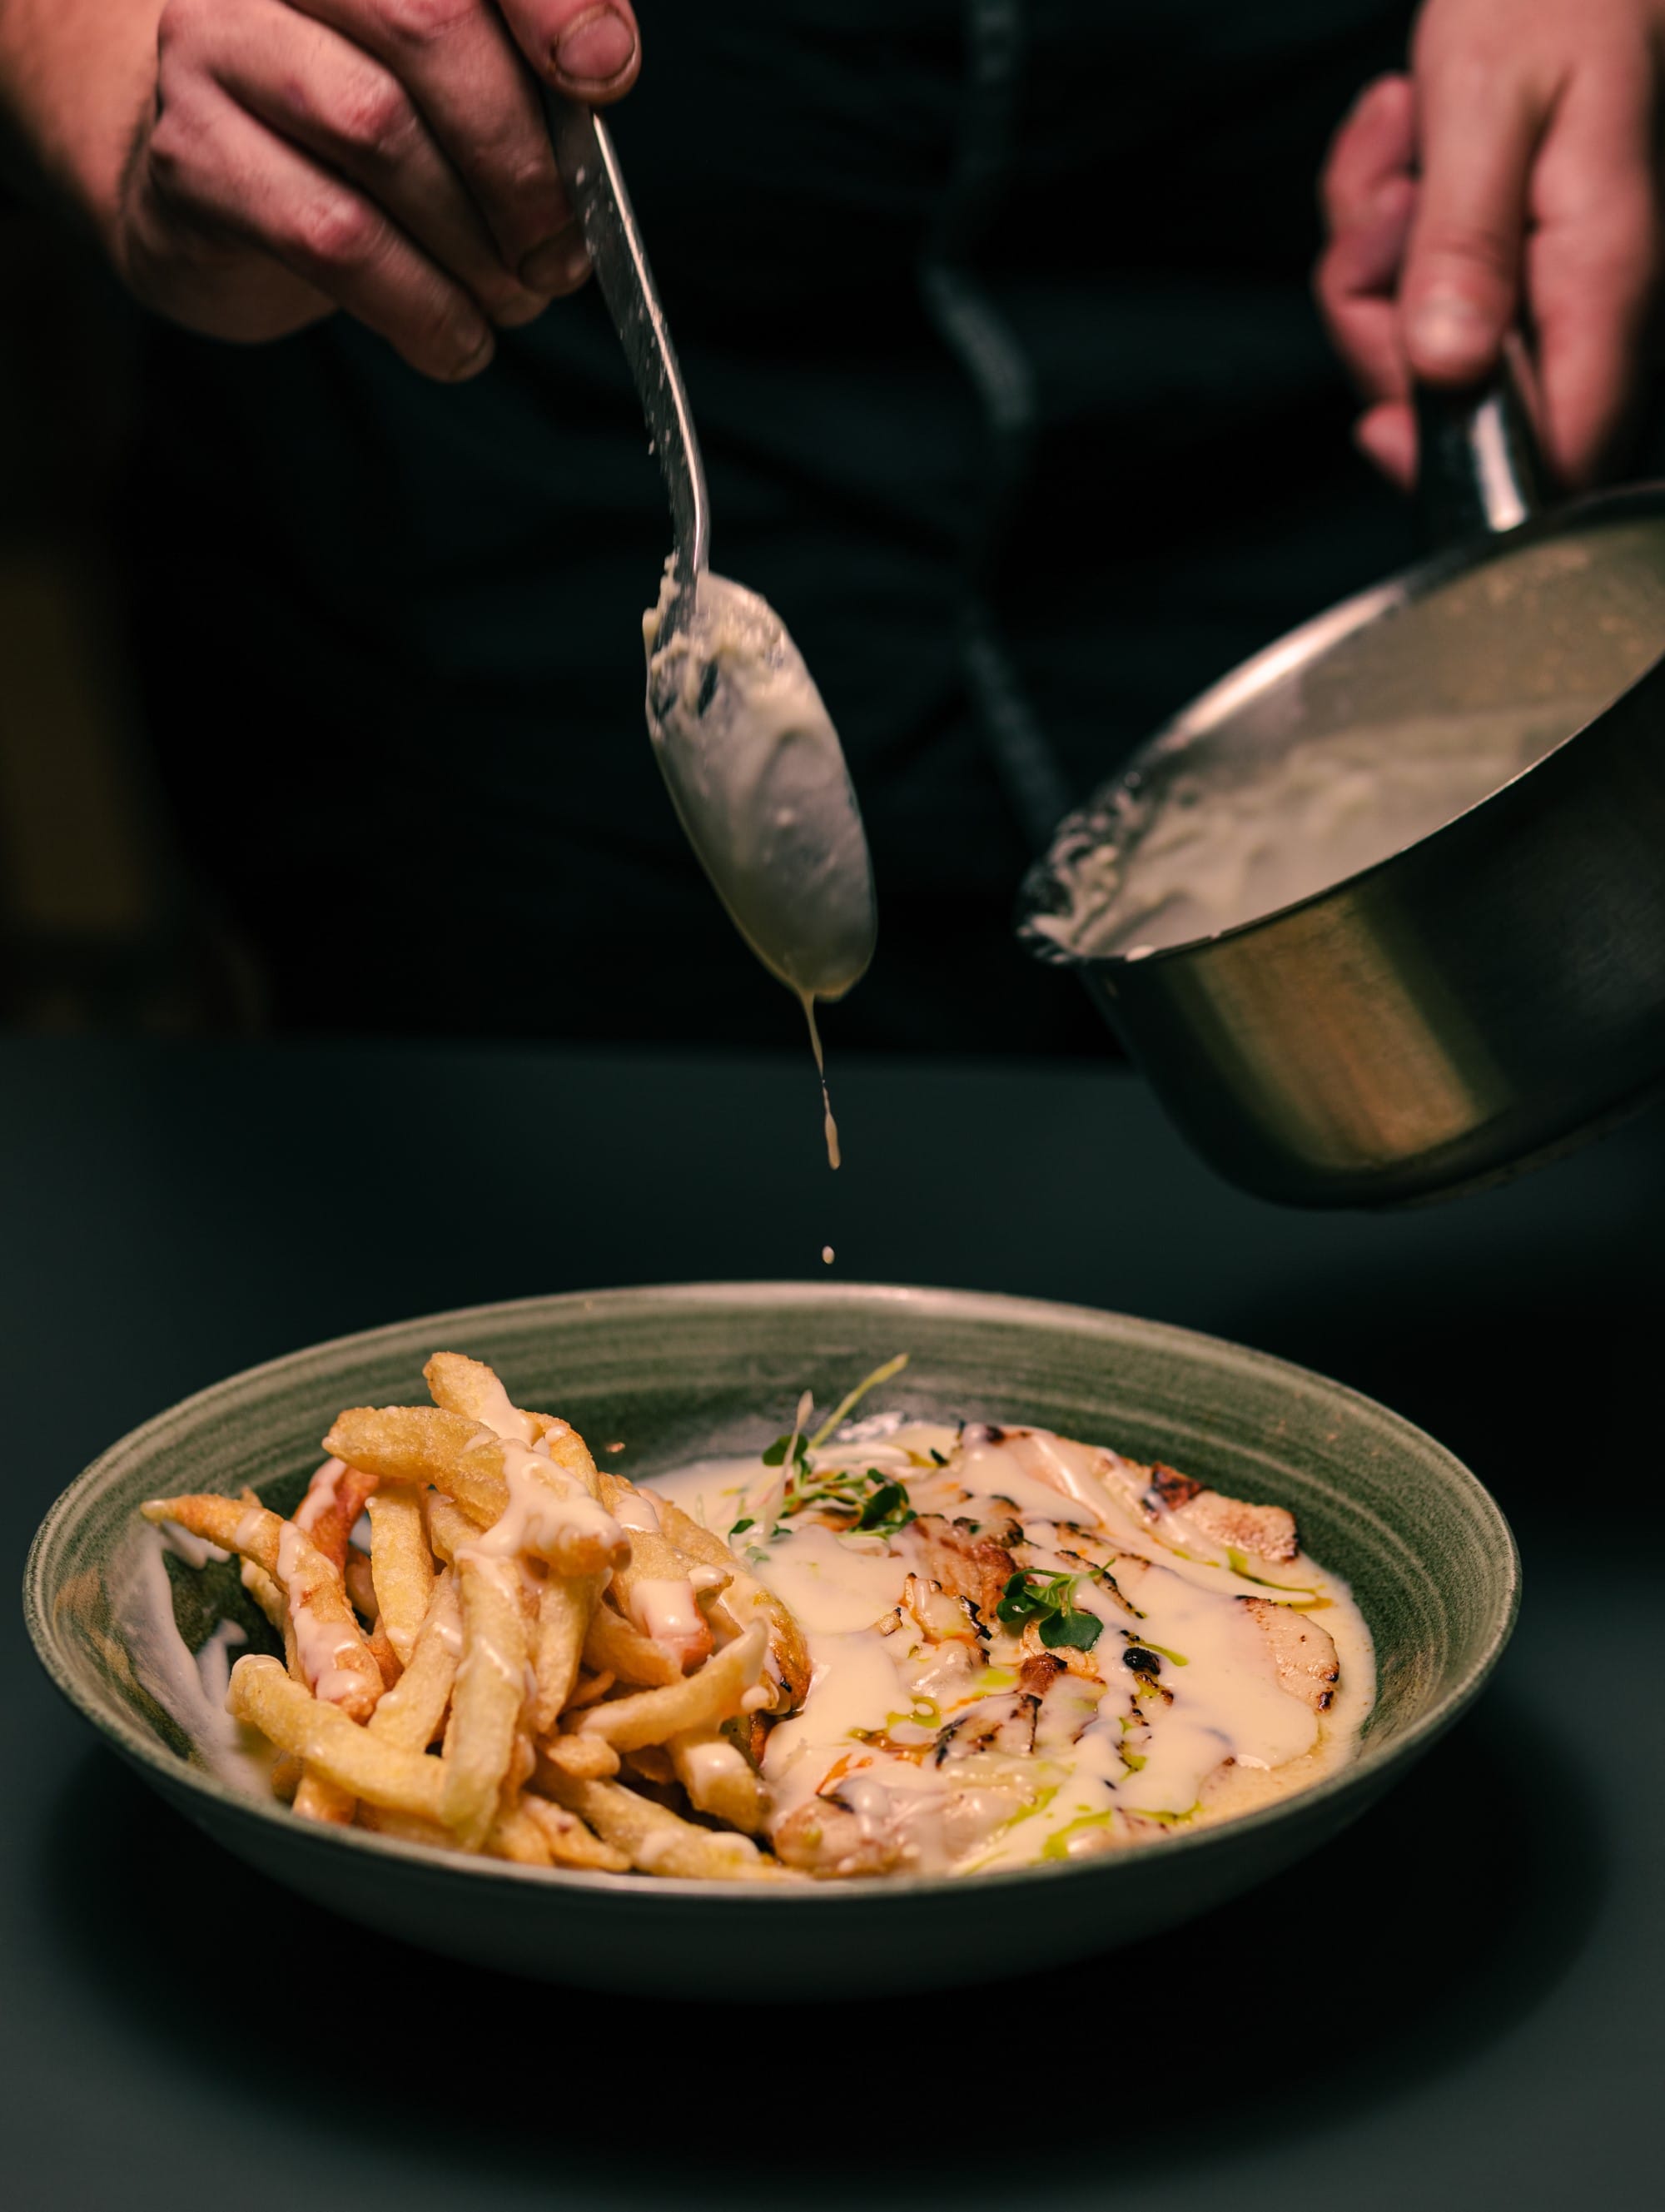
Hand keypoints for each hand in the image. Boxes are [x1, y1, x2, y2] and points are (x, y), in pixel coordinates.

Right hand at [112, 0, 640, 379]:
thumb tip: (599, 80)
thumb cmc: (346, 132)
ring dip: (475, 247)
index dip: (550, 3)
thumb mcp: (442, 86)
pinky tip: (456, 341)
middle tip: (560, 252)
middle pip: (429, 22)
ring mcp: (217, 45)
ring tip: (513, 302)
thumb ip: (518, 71)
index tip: (604, 78)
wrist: (203, 185)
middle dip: (522, 158)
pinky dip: (420, 307)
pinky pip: (332, 236)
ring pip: (379, 131)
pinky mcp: (192, 153)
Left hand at [1316, 0, 1661, 490]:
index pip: (1559, 451)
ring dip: (1377, 247)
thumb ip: (1467, 241)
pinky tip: (1409, 138)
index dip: (1460, 460)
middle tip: (1392, 192)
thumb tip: (1447, 369)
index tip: (1380, 417)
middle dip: (1383, 314)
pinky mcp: (1526, 267)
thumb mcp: (1487, 99)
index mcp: (1609, 274)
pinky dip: (1390, 224)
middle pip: (1462, 401)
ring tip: (1404, 132)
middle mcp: (1602, 301)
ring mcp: (1562, 288)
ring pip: (1425, 342)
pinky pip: (1425, 290)